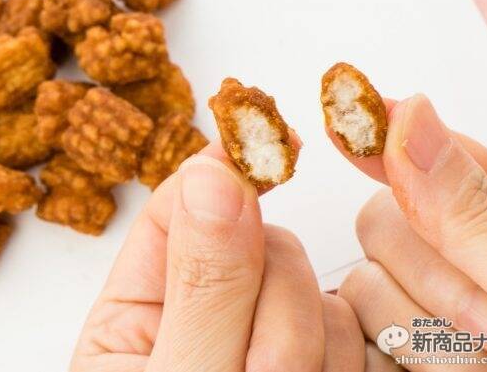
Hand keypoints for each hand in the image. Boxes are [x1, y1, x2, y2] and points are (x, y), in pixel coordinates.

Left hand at [70, 142, 364, 371]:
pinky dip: (342, 359)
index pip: (180, 207)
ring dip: (308, 344)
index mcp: (137, 312)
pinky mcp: (312, 358)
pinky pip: (349, 325)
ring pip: (313, 287)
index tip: (271, 138)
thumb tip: (215, 175)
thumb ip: (204, 287)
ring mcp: (261, 336)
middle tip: (259, 371)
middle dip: (275, 308)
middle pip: (263, 246)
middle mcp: (203, 315)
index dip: (225, 169)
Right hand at [331, 94, 486, 370]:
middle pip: (379, 222)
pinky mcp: (399, 351)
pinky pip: (353, 336)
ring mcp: (427, 304)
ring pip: (360, 285)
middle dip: (427, 278)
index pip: (424, 151)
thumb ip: (478, 209)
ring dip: (417, 336)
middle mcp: (459, 250)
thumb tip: (405, 115)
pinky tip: (433, 370)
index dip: (384, 143)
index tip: (342, 127)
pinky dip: (389, 358)